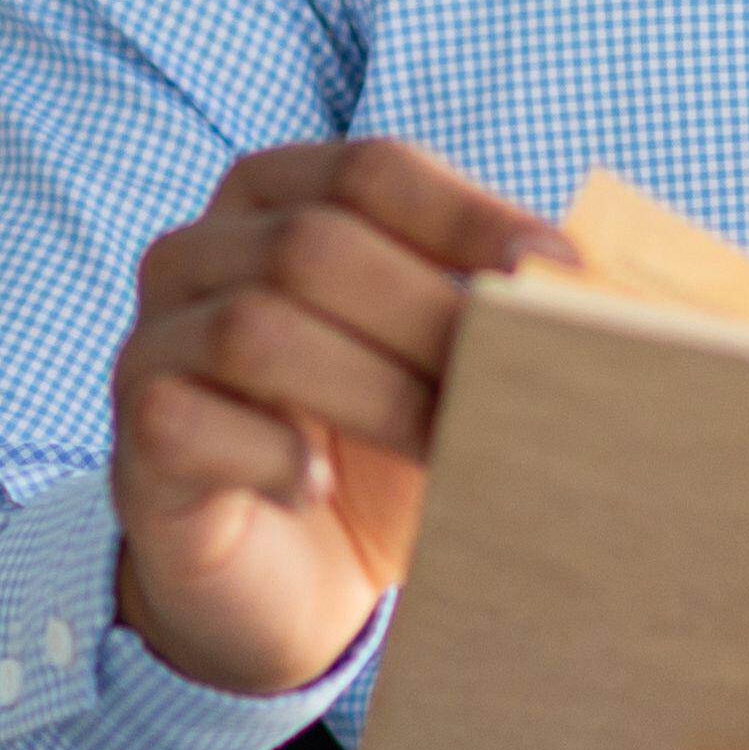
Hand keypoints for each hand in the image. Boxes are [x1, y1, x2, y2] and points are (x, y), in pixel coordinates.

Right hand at [107, 141, 566, 698]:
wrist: (286, 580)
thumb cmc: (377, 454)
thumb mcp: (445, 369)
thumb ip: (500, 310)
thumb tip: (613, 287)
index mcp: (278, 196)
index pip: (373, 169)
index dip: (469, 217)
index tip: (558, 275)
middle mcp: (199, 251)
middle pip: (317, 246)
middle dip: (431, 319)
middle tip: (520, 389)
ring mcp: (152, 340)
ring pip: (255, 328)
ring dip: (374, 393)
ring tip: (445, 449)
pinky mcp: (135, 435)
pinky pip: (185, 418)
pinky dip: (271, 454)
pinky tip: (317, 488)